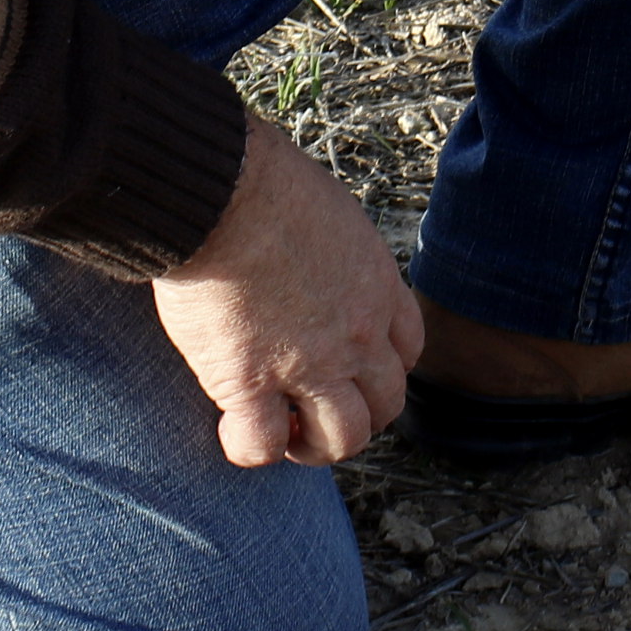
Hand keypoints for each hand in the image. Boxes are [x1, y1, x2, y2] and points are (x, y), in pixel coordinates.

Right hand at [149, 117, 425, 468]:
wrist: (224, 192)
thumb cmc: (266, 182)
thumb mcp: (331, 211)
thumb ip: (334, 249)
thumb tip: (311, 253)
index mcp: (378, 287)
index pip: (407, 350)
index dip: (381, 369)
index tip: (352, 368)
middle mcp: (358, 334)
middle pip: (385, 403)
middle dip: (356, 415)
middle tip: (316, 410)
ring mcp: (309, 365)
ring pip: (341, 438)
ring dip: (315, 446)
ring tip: (284, 434)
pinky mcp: (250, 382)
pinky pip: (261, 444)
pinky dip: (251, 448)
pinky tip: (233, 428)